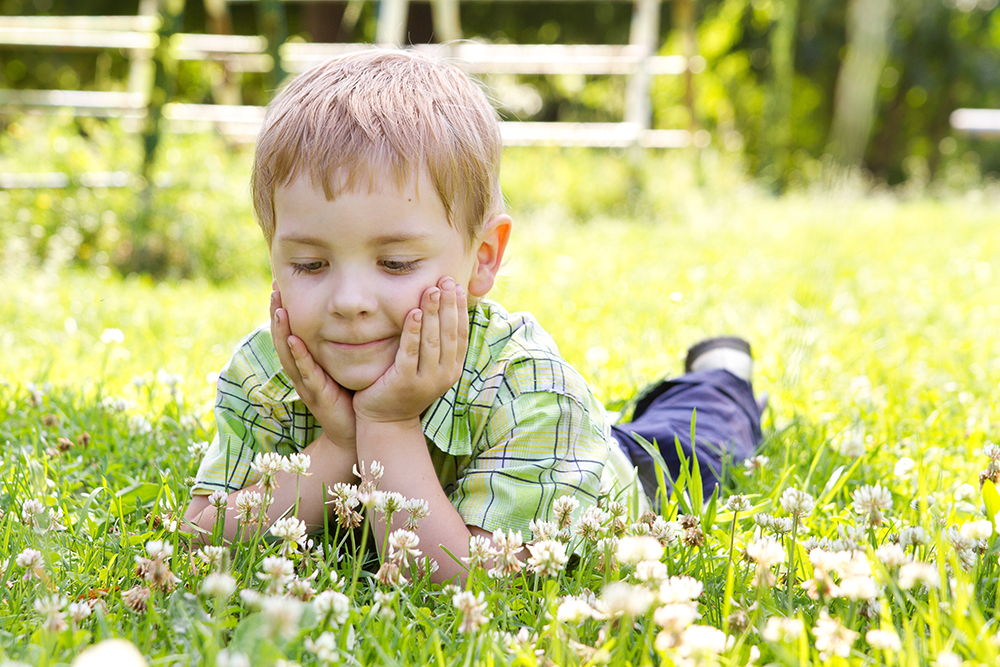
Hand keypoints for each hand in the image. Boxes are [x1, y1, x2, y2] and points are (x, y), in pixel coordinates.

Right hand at [270, 284, 356, 448]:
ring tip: (278, 308)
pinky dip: (299, 355)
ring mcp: (306, 383)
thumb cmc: (350, 398)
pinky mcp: (317, 394)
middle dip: (277, 313)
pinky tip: (293, 340)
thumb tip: (352, 315)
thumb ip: (342, 344)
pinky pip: (306, 372)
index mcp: (306, 364)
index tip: (281, 284)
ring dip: (282, 330)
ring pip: (288, 353)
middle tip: (275, 288)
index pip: (290, 332)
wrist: (354, 432)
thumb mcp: (343, 366)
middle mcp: (301, 371)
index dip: (284, 310)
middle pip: (283, 338)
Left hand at [354, 276, 468, 423]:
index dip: (459, 308)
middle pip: (449, 333)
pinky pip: (411, 353)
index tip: (455, 285)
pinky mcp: (405, 382)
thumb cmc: (405, 387)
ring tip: (431, 290)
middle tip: (444, 280)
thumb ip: (436, 344)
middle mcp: (444, 375)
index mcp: (453, 369)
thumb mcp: (427, 366)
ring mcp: (426, 380)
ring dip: (433, 313)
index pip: (460, 333)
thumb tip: (442, 309)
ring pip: (433, 341)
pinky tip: (413, 313)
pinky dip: (413, 332)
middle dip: (448, 304)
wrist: (386, 421)